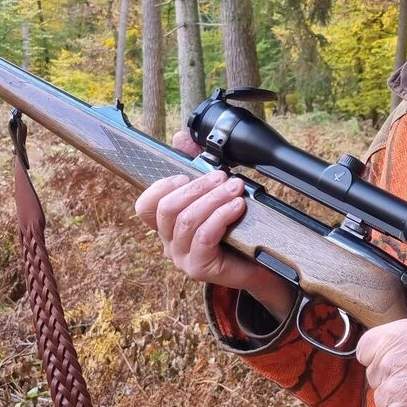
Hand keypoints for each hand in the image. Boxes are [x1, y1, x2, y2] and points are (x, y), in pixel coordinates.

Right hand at [134, 130, 294, 318]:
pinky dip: (221, 216)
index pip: (145, 206)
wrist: (261, 267)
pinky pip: (204, 236)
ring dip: (213, 198)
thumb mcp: (215, 195)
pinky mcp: (200, 268)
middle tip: (222, 176)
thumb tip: (180, 138)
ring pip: (187, 221)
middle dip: (196, 187)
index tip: (185, 173)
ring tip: (235, 188)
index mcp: (168, 226)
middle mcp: (169, 243)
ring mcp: (182, 257)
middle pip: (168, 209)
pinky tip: (236, 206)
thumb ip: (196, 166)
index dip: (160, 186)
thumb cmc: (237, 230)